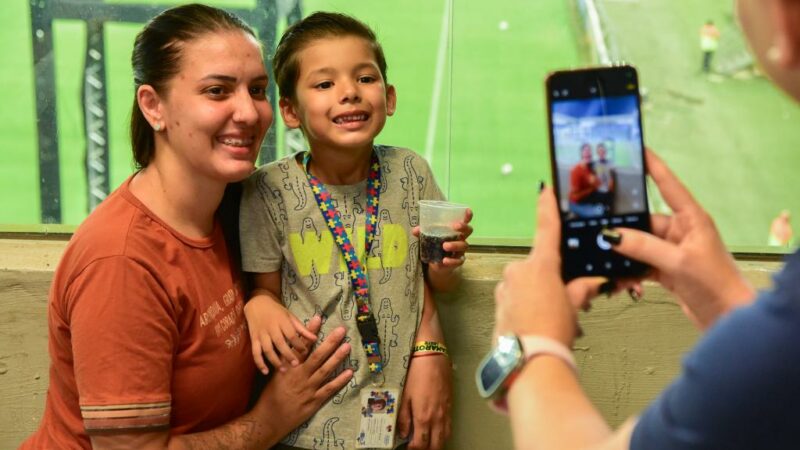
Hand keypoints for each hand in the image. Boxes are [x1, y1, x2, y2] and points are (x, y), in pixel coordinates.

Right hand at [244, 293, 316, 373]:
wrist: (257, 303)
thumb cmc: (277, 311)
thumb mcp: (290, 316)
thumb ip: (302, 329)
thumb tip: (315, 339)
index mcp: (282, 321)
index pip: (291, 334)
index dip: (298, 344)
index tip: (305, 352)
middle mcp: (271, 328)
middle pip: (280, 343)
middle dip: (288, 355)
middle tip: (296, 365)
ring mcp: (261, 334)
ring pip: (267, 349)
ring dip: (275, 361)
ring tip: (284, 370)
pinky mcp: (253, 339)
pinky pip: (255, 352)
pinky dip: (259, 363)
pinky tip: (265, 372)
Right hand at [254, 326, 352, 440]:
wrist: (268, 419)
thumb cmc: (271, 396)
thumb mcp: (276, 375)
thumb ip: (286, 361)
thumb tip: (293, 345)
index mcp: (290, 368)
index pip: (302, 346)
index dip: (310, 332)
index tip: (318, 318)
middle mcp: (300, 376)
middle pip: (317, 356)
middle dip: (330, 342)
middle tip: (341, 330)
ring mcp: (308, 389)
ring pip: (325, 370)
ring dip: (337, 358)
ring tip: (347, 346)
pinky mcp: (314, 401)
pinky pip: (329, 389)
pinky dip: (339, 381)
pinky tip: (349, 372)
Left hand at [397, 354, 451, 449]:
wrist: (433, 356)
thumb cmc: (415, 374)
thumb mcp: (404, 395)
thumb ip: (403, 417)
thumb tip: (403, 433)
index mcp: (423, 417)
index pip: (420, 444)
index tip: (407, 449)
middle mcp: (437, 418)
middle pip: (436, 445)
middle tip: (417, 447)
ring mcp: (446, 413)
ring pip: (445, 437)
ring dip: (436, 444)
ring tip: (428, 443)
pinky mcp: (451, 405)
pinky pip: (449, 427)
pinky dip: (443, 434)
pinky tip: (437, 432)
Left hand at [413, 209, 472, 268]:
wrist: (436, 264)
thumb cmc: (436, 244)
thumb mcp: (429, 237)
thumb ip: (423, 233)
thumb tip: (415, 230)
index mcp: (455, 230)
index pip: (464, 221)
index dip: (467, 216)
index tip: (467, 210)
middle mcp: (461, 238)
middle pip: (468, 231)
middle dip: (463, 227)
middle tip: (455, 226)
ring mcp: (461, 250)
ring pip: (463, 245)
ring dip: (455, 245)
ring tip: (444, 246)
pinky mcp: (458, 261)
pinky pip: (458, 261)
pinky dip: (452, 261)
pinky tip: (445, 261)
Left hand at [493, 188, 579, 345]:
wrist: (529, 362)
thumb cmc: (554, 329)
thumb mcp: (574, 307)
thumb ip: (581, 289)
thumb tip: (593, 282)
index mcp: (540, 265)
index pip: (546, 229)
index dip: (546, 207)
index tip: (544, 189)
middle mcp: (518, 271)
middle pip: (537, 267)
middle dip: (550, 280)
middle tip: (564, 302)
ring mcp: (504, 288)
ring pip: (525, 284)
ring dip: (537, 296)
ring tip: (551, 319)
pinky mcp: (497, 305)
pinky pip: (515, 300)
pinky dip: (526, 308)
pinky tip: (536, 325)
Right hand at [607, 149, 755, 328]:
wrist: (727, 317)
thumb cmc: (714, 283)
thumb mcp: (677, 262)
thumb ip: (643, 247)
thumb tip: (611, 235)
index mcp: (691, 218)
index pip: (667, 185)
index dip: (652, 166)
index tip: (636, 150)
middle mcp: (681, 231)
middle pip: (644, 221)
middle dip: (622, 227)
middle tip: (597, 225)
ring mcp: (672, 251)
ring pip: (638, 245)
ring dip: (623, 254)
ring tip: (603, 259)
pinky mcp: (666, 270)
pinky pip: (640, 263)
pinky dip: (628, 271)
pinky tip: (616, 279)